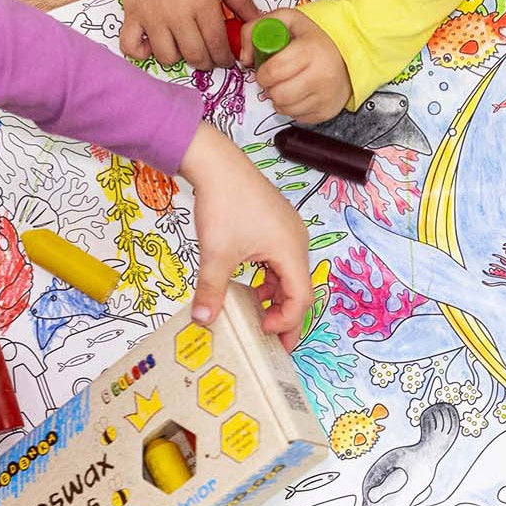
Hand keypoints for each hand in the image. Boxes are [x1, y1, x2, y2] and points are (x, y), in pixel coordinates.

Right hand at [122, 0, 257, 70]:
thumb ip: (241, 0)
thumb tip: (259, 22)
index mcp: (201, 3)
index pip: (217, 44)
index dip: (225, 58)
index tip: (227, 59)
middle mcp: (176, 14)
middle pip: (195, 55)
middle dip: (206, 62)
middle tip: (209, 56)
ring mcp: (152, 17)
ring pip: (167, 57)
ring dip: (179, 57)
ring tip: (184, 46)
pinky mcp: (132, 17)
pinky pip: (131, 47)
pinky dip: (143, 52)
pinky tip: (154, 45)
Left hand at [179, 123, 313, 343]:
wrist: (217, 163)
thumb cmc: (224, 204)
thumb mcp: (216, 254)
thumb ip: (212, 291)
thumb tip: (203, 321)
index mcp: (292, 250)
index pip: (301, 297)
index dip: (286, 321)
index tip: (263, 333)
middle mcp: (297, 241)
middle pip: (299, 287)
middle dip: (285, 315)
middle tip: (273, 341)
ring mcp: (288, 230)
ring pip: (288, 274)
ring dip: (275, 296)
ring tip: (258, 315)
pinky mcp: (276, 224)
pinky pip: (279, 259)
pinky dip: (268, 277)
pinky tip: (250, 286)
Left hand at [250, 9, 351, 122]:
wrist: (347, 55)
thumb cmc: (313, 38)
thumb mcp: (286, 20)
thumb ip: (255, 29)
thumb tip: (244, 59)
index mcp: (310, 50)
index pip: (272, 72)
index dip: (262, 73)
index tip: (265, 68)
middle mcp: (321, 76)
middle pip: (277, 94)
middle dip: (269, 87)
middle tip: (274, 79)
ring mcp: (325, 96)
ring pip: (284, 108)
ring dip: (279, 99)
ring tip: (286, 85)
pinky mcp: (327, 112)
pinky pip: (296, 116)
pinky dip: (292, 107)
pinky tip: (298, 93)